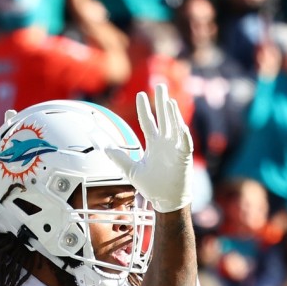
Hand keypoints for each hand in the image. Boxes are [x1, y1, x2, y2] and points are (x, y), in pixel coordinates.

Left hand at [106, 84, 192, 212]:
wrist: (166, 200)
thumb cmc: (151, 186)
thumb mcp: (130, 170)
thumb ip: (117, 157)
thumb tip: (102, 146)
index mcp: (154, 144)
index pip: (148, 121)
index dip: (144, 108)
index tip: (141, 94)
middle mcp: (165, 143)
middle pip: (163, 118)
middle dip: (162, 102)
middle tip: (161, 85)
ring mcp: (176, 149)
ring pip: (175, 126)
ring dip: (172, 114)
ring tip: (169, 100)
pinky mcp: (184, 158)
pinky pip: (185, 144)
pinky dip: (183, 135)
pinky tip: (180, 125)